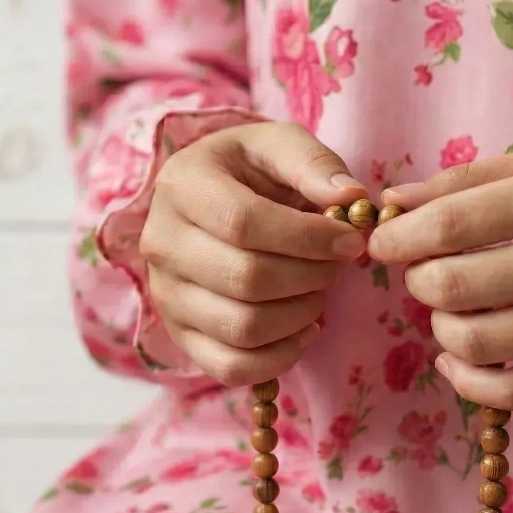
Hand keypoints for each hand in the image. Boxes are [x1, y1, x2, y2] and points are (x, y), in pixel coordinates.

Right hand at [140, 121, 367, 384]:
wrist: (210, 204)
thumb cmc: (252, 173)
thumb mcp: (279, 145)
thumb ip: (316, 165)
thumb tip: (351, 199)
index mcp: (182, 186)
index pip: (244, 223)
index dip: (309, 238)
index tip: (351, 241)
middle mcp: (162, 244)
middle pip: (247, 279)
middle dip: (311, 276)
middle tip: (337, 264)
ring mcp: (167, 296)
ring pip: (244, 328)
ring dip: (301, 314)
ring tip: (319, 290)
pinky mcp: (181, 336)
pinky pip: (232, 367)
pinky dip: (282, 357)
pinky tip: (305, 328)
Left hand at [367, 145, 512, 409]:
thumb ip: (468, 180)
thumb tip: (392, 202)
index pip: (449, 225)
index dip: (398, 239)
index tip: (381, 244)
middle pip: (452, 286)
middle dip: (419, 281)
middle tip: (427, 272)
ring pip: (474, 341)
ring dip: (439, 327)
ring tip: (450, 310)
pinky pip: (512, 392)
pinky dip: (466, 381)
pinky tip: (455, 360)